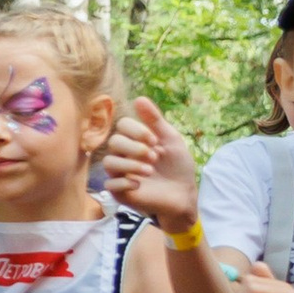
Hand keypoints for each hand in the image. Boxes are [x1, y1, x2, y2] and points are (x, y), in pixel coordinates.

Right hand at [105, 100, 198, 230]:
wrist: (184, 194)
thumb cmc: (178, 166)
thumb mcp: (171, 139)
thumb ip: (155, 120)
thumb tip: (139, 98)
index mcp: (135, 140)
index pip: (121, 126)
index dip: (136, 131)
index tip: (154, 140)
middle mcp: (124, 155)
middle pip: (114, 143)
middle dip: (134, 148)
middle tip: (154, 157)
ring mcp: (120, 174)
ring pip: (109, 163)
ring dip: (130, 165)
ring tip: (150, 171)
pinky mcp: (120, 192)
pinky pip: (110, 184)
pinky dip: (124, 182)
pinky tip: (139, 184)